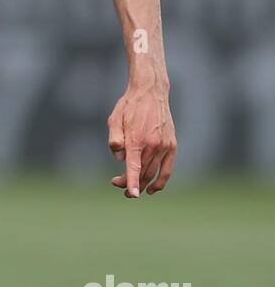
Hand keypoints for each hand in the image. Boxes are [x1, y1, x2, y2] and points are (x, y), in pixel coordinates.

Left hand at [107, 82, 175, 196]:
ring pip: (153, 173)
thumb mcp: (114, 119)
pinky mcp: (172, 145)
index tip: (132, 194)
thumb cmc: (129, 106)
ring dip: (142, 183)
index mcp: (137, 139)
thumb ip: (115, 140)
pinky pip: (168, 169)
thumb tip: (119, 158)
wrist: (151, 92)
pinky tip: (152, 189)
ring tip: (130, 186)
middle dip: (129, 183)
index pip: (134, 167)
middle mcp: (153, 144)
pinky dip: (161, 181)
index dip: (132, 182)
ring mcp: (164, 146)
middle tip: (116, 183)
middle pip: (142, 173)